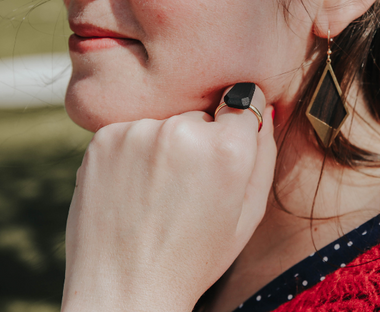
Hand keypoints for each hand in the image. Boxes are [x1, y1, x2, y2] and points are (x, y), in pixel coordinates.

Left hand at [61, 85, 275, 311]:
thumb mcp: (249, 214)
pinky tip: (134, 188)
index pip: (242, 104)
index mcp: (227, 150)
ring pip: (165, 124)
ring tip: (157, 192)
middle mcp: (182, 131)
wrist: (125, 287)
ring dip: (166, 147)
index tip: (224, 152)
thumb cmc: (194, 256)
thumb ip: (264, 154)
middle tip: (187, 188)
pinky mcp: (104, 138)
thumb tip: (261, 109)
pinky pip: (133, 132)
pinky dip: (135, 152)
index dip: (236, 131)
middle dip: (200, 142)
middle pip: (202, 116)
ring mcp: (138, 132)